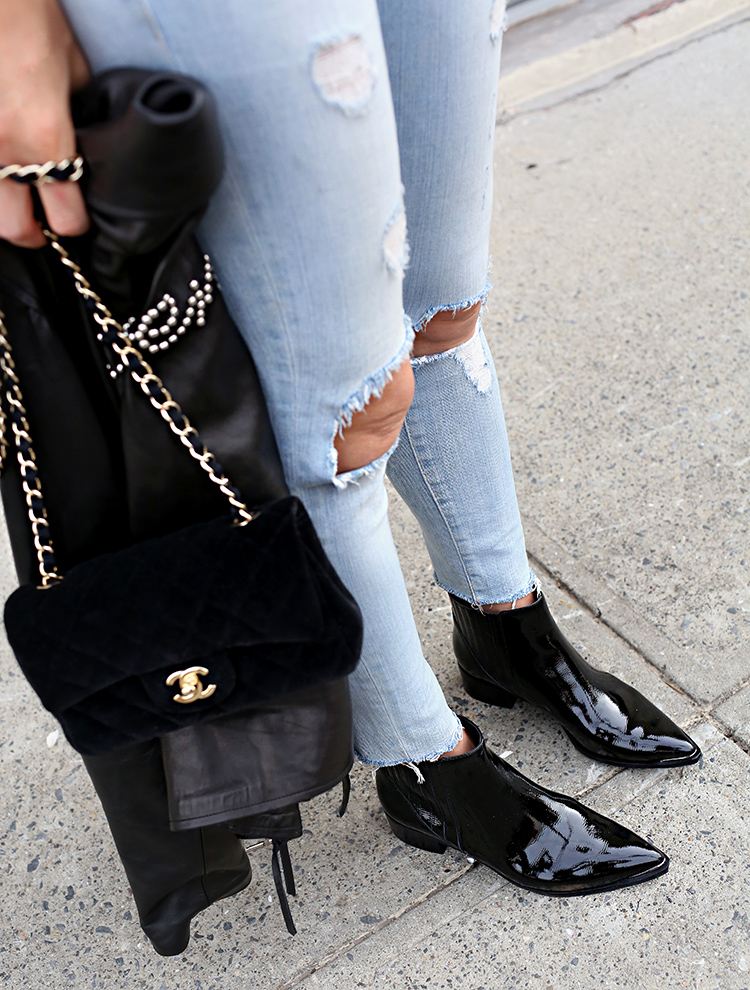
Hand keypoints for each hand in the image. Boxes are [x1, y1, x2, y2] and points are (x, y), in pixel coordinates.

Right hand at [0, 0, 90, 246]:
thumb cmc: (32, 17)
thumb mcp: (72, 70)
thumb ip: (77, 116)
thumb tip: (84, 141)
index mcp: (45, 138)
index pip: (66, 219)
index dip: (76, 223)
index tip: (77, 217)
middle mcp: (3, 150)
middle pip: (15, 230)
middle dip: (32, 232)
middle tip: (41, 222)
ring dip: (2, 209)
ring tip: (15, 195)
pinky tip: (1, 171)